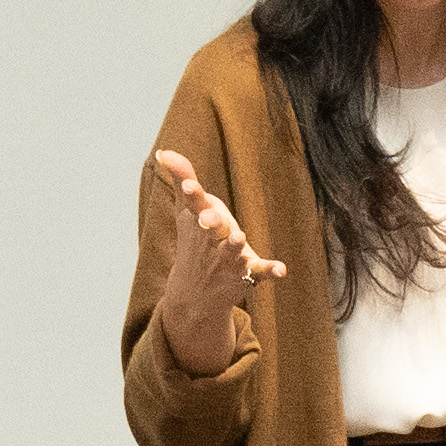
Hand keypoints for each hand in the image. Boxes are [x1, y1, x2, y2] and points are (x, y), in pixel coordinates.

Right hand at [148, 147, 278, 370]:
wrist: (193, 295)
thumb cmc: (194, 241)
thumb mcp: (187, 212)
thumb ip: (181, 178)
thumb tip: (164, 151)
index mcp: (198, 222)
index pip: (194, 205)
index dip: (191, 193)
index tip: (189, 185)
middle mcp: (210, 242)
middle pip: (210, 230)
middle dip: (210, 223)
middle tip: (209, 219)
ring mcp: (228, 260)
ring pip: (232, 252)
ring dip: (235, 246)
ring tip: (239, 237)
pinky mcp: (246, 274)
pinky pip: (259, 272)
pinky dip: (270, 271)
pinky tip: (281, 269)